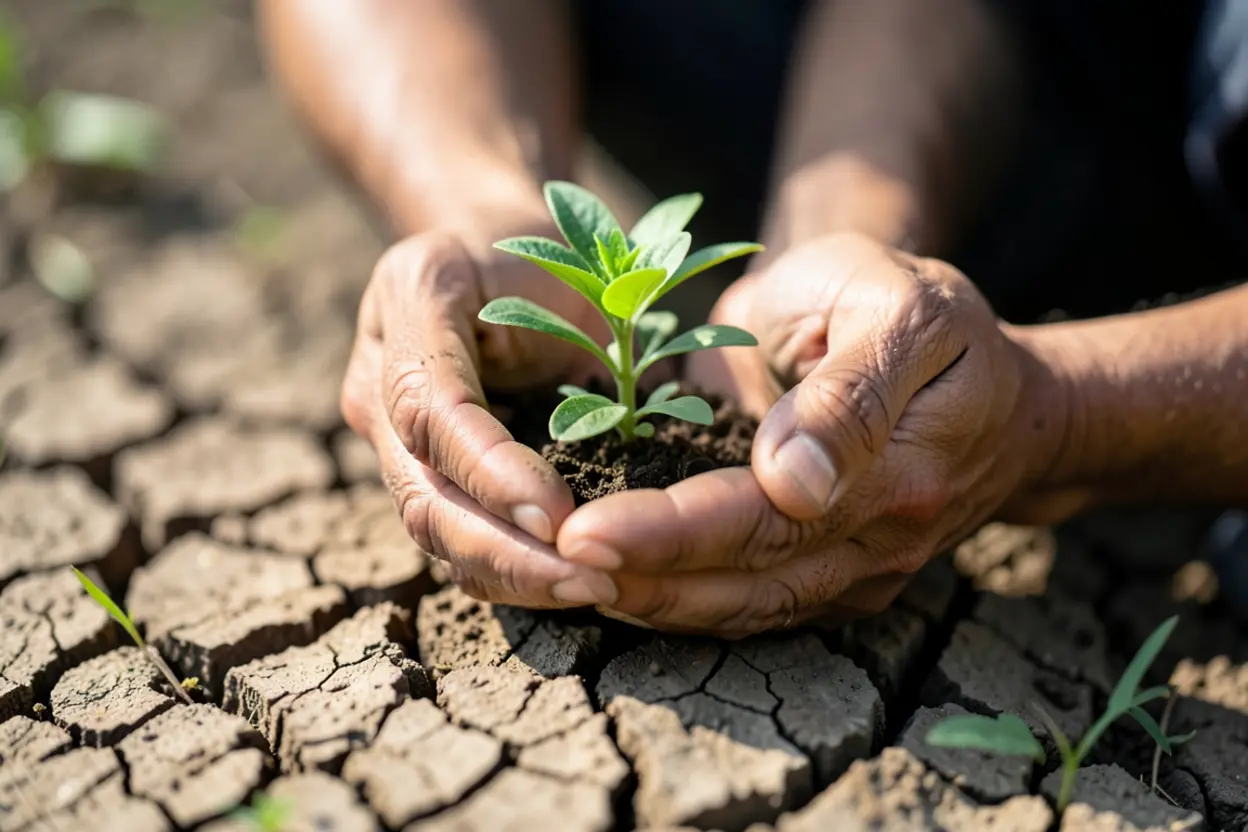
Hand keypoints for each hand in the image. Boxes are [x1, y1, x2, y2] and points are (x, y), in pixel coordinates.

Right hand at [341, 222, 618, 608]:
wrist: (492, 246)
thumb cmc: (537, 247)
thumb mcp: (547, 251)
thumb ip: (562, 322)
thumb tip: (608, 420)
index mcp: (403, 318)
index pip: (432, 414)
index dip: (491, 472)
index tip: (560, 516)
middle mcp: (377, 389)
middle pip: (423, 496)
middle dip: (504, 551)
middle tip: (587, 580)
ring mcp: (391, 440)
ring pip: (435, 534)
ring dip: (510, 574)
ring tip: (589, 590)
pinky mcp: (424, 475)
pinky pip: (456, 540)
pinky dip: (511, 571)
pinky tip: (569, 585)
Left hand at [555, 233, 1067, 636]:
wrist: (1007, 396)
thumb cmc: (938, 324)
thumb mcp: (906, 309)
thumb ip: (851, 391)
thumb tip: (793, 481)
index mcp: (895, 470)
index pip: (763, 518)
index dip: (668, 533)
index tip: (580, 532)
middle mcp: (880, 540)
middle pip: (744, 578)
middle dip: (638, 578)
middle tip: (543, 564)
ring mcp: (865, 570)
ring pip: (747, 609)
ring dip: (653, 605)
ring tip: (562, 584)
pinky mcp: (846, 579)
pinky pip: (759, 606)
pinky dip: (687, 607)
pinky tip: (621, 591)